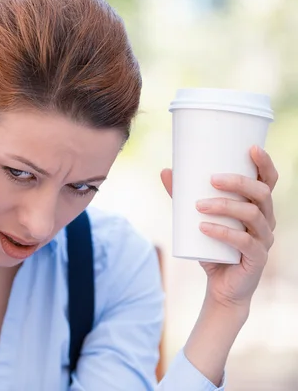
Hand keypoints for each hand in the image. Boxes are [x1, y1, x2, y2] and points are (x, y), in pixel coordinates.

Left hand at [161, 145, 277, 309]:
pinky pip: (244, 242)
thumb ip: (183, 196)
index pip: (268, 180)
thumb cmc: (213, 247)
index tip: (251, 148)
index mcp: (258, 206)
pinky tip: (204, 228)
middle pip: (261, 194)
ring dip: (225, 206)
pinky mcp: (257, 258)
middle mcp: (267, 220)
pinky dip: (223, 232)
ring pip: (253, 215)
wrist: (221, 286)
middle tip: (212, 179)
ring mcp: (264, 239)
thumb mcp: (197, 218)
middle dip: (238, 182)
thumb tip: (166, 171)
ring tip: (199, 205)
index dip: (264, 163)